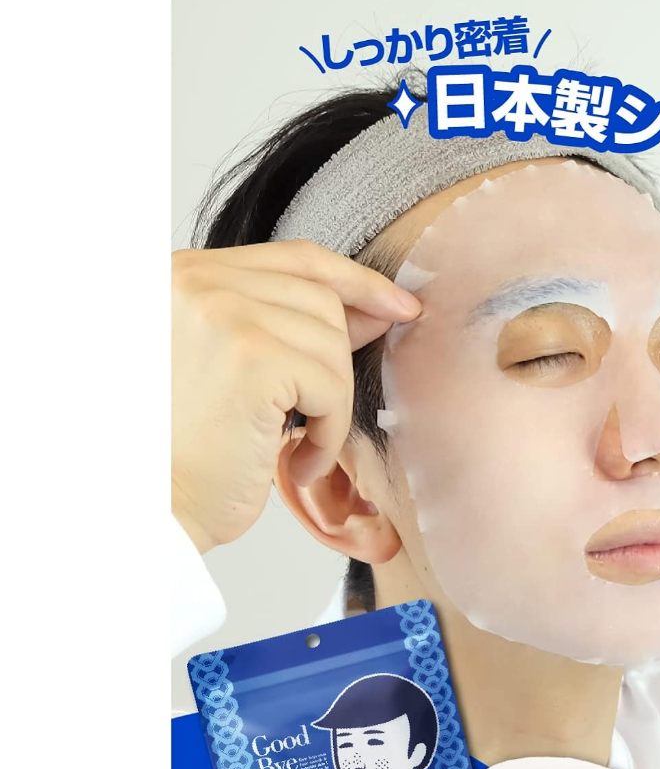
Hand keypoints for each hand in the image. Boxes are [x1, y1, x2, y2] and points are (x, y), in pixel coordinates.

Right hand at [171, 240, 419, 552]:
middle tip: (322, 413)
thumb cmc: (187, 452)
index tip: (398, 306)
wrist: (152, 510)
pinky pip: (333, 387)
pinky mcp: (253, 359)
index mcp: (187, 276)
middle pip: (322, 300)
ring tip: (297, 447)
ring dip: (332, 406)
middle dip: (340, 360)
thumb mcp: (235, 368)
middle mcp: (200, 282)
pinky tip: (298, 462)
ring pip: (333, 345)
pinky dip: (329, 434)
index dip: (358, 281)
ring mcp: (225, 315)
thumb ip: (290, 325)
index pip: (298, 258)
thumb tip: (376, 310)